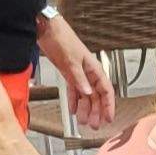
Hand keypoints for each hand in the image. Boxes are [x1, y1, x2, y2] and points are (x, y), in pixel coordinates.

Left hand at [37, 10, 113, 134]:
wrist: (46, 29)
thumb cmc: (62, 39)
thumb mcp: (71, 60)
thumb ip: (79, 78)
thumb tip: (88, 93)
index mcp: (94, 69)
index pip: (106, 91)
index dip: (109, 105)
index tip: (108, 118)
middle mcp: (88, 73)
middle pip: (96, 96)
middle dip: (96, 111)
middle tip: (94, 125)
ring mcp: (78, 74)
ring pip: (85, 95)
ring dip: (85, 108)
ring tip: (83, 121)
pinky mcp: (68, 73)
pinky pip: (73, 90)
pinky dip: (74, 101)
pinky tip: (72, 110)